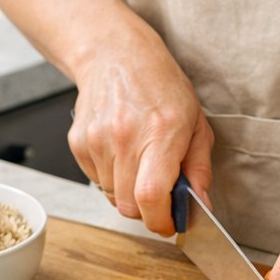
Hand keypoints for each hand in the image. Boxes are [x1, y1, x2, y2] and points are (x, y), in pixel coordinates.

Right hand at [69, 21, 213, 234]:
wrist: (115, 55)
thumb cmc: (160, 86)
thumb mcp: (196, 123)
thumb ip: (199, 169)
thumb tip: (201, 205)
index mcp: (160, 133)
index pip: (152, 197)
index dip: (161, 221)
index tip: (169, 224)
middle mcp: (125, 138)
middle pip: (129, 206)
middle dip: (147, 212)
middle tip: (160, 198)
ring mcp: (97, 141)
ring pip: (112, 197)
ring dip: (129, 193)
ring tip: (140, 163)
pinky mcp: (78, 143)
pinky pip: (96, 180)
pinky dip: (111, 178)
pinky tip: (122, 153)